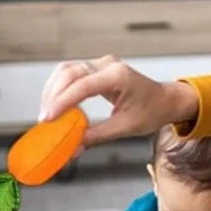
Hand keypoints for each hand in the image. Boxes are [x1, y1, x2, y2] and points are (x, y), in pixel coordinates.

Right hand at [37, 56, 199, 147]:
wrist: (165, 100)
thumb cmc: (151, 112)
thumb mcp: (125, 128)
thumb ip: (97, 136)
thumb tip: (73, 148)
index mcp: (117, 76)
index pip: (82, 86)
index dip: (62, 102)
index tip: (48, 119)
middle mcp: (107, 64)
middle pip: (69, 72)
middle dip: (53, 95)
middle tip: (44, 119)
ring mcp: (101, 63)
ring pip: (67, 69)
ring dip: (53, 90)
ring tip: (47, 113)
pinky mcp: (97, 68)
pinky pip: (72, 73)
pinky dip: (61, 87)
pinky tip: (55, 104)